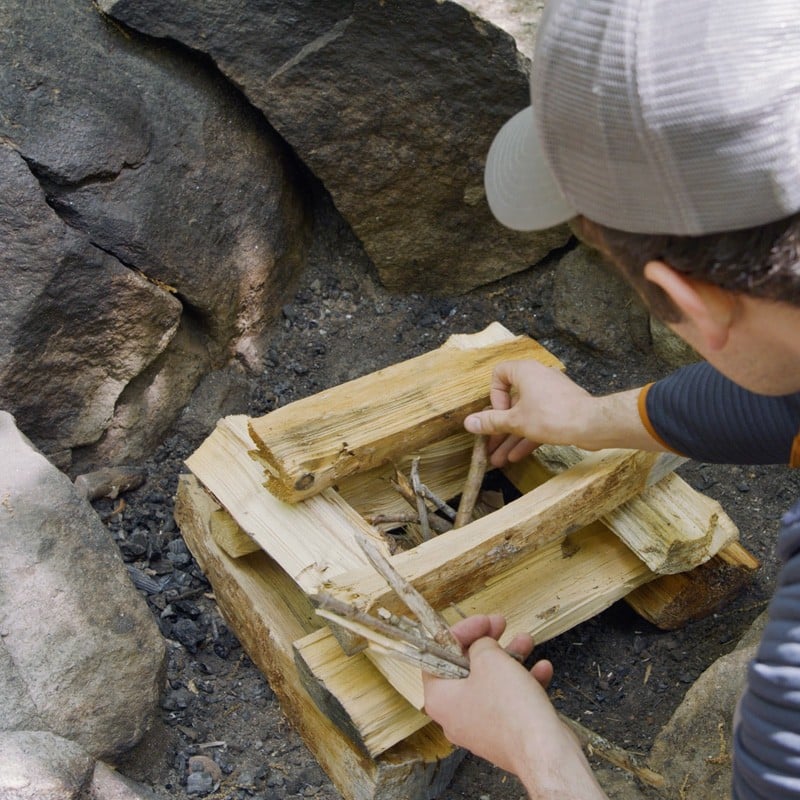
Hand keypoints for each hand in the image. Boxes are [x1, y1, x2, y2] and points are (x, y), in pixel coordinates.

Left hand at [422, 614, 606, 797]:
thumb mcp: (489, 659)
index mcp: (440, 699)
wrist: (543, 752)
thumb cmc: (509, 706)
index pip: (437, 657)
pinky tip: (542, 668)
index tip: (481, 621)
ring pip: (492, 682)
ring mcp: (481, 726)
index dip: (459, 634)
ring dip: (511, 658)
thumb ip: (479, 644)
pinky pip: (510, 701)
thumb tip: (482, 645)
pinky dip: (524, 682)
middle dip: (488, 643)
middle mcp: (456, 715)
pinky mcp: (506, 734)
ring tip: (527, 640)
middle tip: (501, 624)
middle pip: (466, 668)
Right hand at [464, 359, 661, 465]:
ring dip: (510, 437)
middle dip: (498, 427)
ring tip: (498, 459)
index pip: (498, 374)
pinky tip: (515, 457)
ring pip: (524, 415)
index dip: (494, 395)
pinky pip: (538, 421)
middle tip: (488, 445)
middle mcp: (537, 379)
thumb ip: (491, 422)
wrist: (592, 424)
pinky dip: (527, 437)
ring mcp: (550, 395)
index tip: (498, 414)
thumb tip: (469, 423)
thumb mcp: (516, 421)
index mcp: (525, 372)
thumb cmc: (552, 416)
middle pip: (510, 402)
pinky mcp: (560, 410)